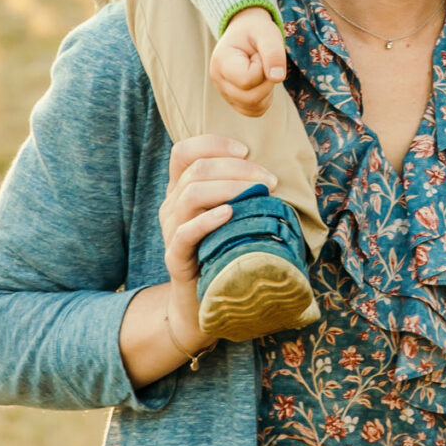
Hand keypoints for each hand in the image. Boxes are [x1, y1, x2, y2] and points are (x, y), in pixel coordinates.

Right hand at [119, 135, 274, 383]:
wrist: (204, 301)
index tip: (246, 151)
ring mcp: (170, 231)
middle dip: (237, 169)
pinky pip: (184, 233)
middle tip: (269, 180)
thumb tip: (275, 171)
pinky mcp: (175, 257)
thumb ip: (240, 190)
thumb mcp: (232, 215)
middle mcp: (171, 205)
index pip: (184, 151)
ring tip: (258, 194)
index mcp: (181, 189)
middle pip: (196, 170)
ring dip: (230, 188)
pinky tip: (230, 214)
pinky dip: (208, 219)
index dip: (213, 143)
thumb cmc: (226, 250)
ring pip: (190, 194)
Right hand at [210, 7, 287, 116]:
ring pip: (254, 107)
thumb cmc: (255, 30)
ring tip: (262, 70)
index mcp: (222, 62)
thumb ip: (273, 52)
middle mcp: (219, 81)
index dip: (262, 68)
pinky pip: (256, 110)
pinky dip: (265, 99)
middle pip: (250, 98)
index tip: (259, 54)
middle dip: (267, 82)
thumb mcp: (267, 32)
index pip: (246, 80)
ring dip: (267, 90)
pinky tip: (262, 81)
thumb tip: (278, 78)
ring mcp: (225, 93)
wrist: (245, 32)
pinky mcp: (235, 101)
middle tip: (264, 63)